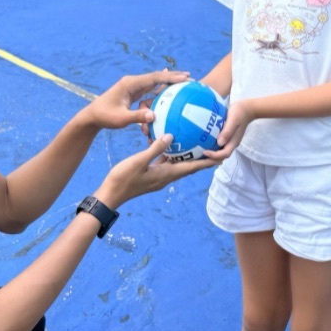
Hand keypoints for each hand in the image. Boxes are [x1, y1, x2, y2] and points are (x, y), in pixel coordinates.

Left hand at [86, 70, 189, 130]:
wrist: (92, 116)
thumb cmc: (105, 116)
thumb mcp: (120, 119)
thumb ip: (136, 117)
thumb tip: (153, 116)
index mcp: (130, 84)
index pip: (153, 78)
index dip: (169, 77)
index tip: (184, 77)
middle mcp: (132, 82)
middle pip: (156, 77)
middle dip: (173, 76)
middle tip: (190, 77)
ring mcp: (132, 86)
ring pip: (154, 81)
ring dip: (168, 80)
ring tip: (184, 80)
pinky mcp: (133, 93)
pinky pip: (150, 88)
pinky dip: (160, 87)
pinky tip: (169, 87)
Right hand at [96, 134, 217, 208]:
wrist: (110, 195)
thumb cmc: (123, 178)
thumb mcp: (139, 161)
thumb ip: (156, 149)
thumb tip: (172, 136)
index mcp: (166, 174)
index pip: (191, 168)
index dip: (206, 162)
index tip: (221, 155)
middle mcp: (165, 177)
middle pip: (188, 167)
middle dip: (201, 159)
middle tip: (212, 147)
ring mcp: (158, 177)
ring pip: (177, 165)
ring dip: (187, 157)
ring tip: (196, 145)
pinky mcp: (151, 176)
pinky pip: (165, 164)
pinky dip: (171, 156)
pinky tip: (169, 146)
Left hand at [202, 99, 253, 161]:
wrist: (247, 108)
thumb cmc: (239, 113)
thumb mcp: (233, 120)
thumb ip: (227, 131)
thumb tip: (219, 142)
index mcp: (234, 141)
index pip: (224, 154)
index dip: (214, 155)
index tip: (204, 152)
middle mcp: (232, 143)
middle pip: (222, 156)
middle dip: (212, 158)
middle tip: (200, 154)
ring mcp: (230, 140)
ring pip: (221, 151)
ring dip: (212, 153)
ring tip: (201, 150)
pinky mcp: (228, 136)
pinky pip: (220, 145)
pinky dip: (213, 147)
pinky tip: (205, 143)